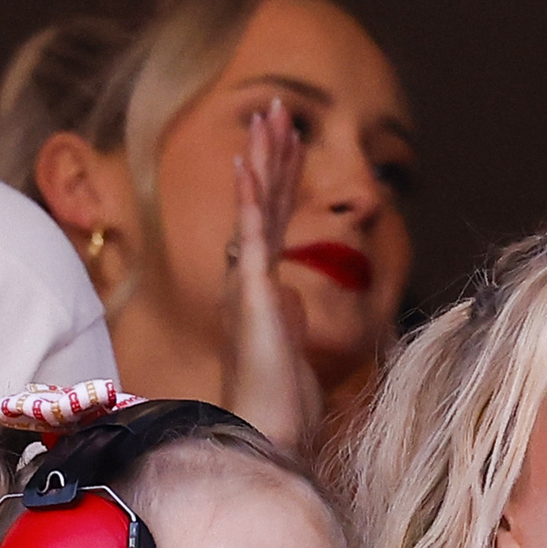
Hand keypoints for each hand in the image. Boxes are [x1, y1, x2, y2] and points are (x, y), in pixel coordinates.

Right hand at [218, 97, 316, 448]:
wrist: (266, 437)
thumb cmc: (280, 411)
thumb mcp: (296, 358)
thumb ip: (294, 328)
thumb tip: (298, 311)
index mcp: (261, 293)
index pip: (274, 224)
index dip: (280, 181)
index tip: (284, 144)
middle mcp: (250, 282)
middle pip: (268, 204)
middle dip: (273, 154)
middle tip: (277, 110)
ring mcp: (249, 284)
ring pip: (261, 207)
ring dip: (266, 158)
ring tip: (271, 115)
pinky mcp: (254, 292)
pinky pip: (254, 233)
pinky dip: (252, 195)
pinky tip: (248, 161)